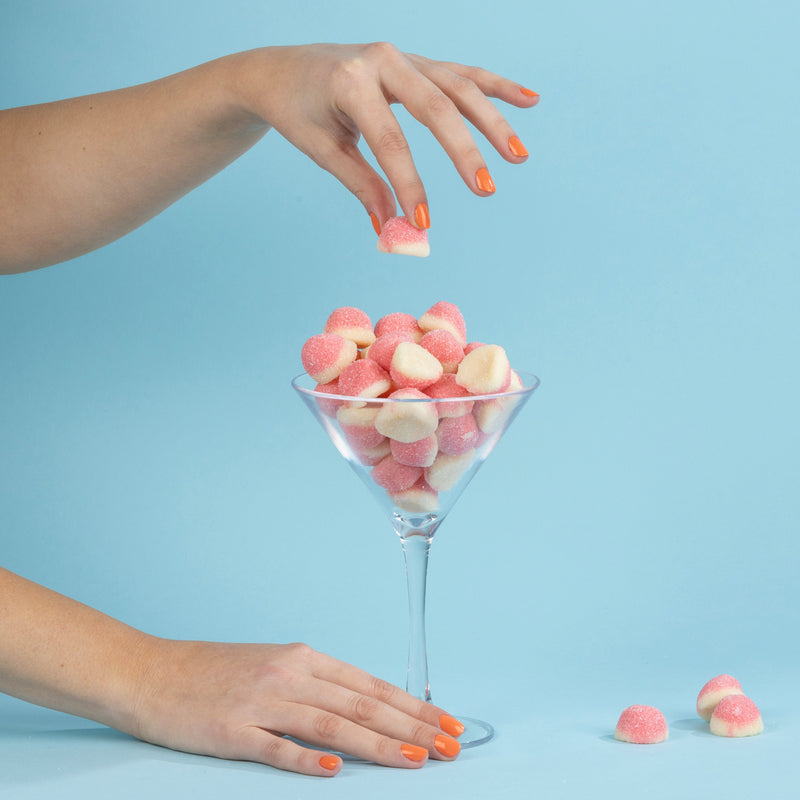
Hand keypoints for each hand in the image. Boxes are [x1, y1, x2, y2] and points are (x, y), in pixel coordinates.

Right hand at [131, 639, 463, 775]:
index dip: (413, 706)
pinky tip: (336, 770)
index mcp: (303, 659)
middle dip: (412, 726)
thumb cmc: (217, 672)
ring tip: (416, 759)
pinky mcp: (232, 731)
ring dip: (378, 743)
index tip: (447, 723)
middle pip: (361, 704)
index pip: (371, 686)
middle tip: (450, 746)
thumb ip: (317, 685)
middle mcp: (290, 675)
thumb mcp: (274, 666)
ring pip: (331, 724)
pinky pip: (276, 746)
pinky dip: (306, 759)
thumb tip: (364, 708)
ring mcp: (262, 703)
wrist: (153, 673)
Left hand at [234, 42, 538, 230]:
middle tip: (485, 189)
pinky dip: (494, 87)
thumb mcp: (323, 149)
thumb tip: (393, 227)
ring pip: (458, 87)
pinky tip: (529, 99)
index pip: (390, 140)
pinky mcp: (415, 62)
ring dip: (492, 121)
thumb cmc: (300, 111)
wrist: (283, 70)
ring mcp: (403, 57)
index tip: (423, 222)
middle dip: (464, 151)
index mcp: (351, 81)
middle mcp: (383, 59)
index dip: (408, 183)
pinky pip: (461, 73)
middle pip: (436, 107)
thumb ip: (362, 185)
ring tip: (518, 156)